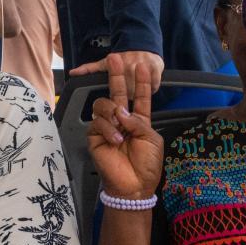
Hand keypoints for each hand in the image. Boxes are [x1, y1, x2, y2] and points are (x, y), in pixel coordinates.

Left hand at [70, 50, 164, 97]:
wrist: (142, 41)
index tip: (119, 99)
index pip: (115, 89)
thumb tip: (72, 73)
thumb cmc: (122, 57)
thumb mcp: (104, 63)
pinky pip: (155, 86)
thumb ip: (89, 69)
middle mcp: (129, 66)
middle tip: (128, 92)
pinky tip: (149, 83)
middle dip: (129, 95)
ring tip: (137, 88)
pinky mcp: (156, 68)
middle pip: (129, 92)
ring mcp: (143, 66)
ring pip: (142, 90)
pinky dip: (153, 86)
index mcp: (115, 67)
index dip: (118, 95)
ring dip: (140, 91)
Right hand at [87, 53, 162, 198]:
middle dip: (117, 75)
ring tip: (121, 128)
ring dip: (112, 113)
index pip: (139, 97)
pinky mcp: (94, 137)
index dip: (142, 82)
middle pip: (116, 93)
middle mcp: (121, 121)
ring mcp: (107, 128)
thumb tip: (120, 111)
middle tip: (115, 58)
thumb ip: (138, 121)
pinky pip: (96, 123)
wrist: (134, 186)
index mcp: (139, 121)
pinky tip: (116, 139)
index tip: (143, 66)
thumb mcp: (151, 139)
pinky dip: (107, 129)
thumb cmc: (147, 164)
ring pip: (102, 105)